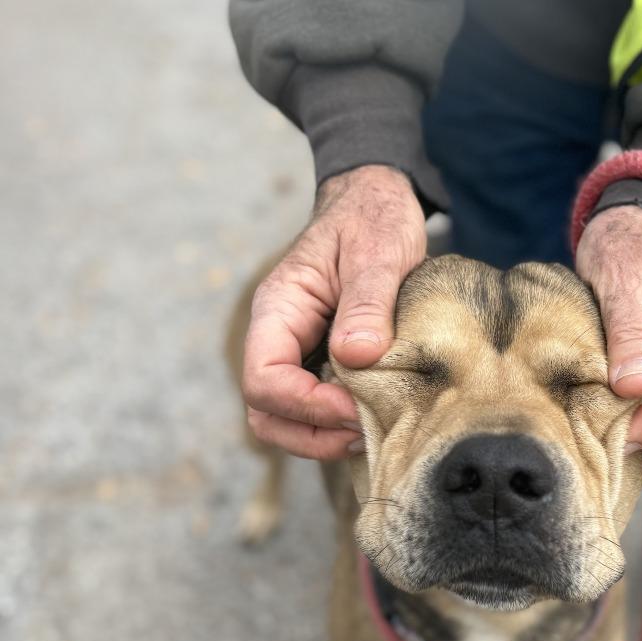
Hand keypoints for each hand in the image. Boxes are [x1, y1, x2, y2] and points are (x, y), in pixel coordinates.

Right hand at [242, 165, 425, 458]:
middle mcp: (279, 336)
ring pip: (285, 419)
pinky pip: (313, 408)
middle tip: (364, 434)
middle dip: (310, 434)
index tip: (356, 409)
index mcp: (279, 308)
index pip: (264, 378)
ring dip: (322, 437)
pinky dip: (336, 425)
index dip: (307, 405)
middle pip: (265, 412)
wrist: (376, 201)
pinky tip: (374, 420)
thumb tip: (356, 356)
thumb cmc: (373, 218)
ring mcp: (298, 352)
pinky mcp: (321, 363)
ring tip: (370, 432)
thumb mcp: (378, 252)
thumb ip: (366, 303)